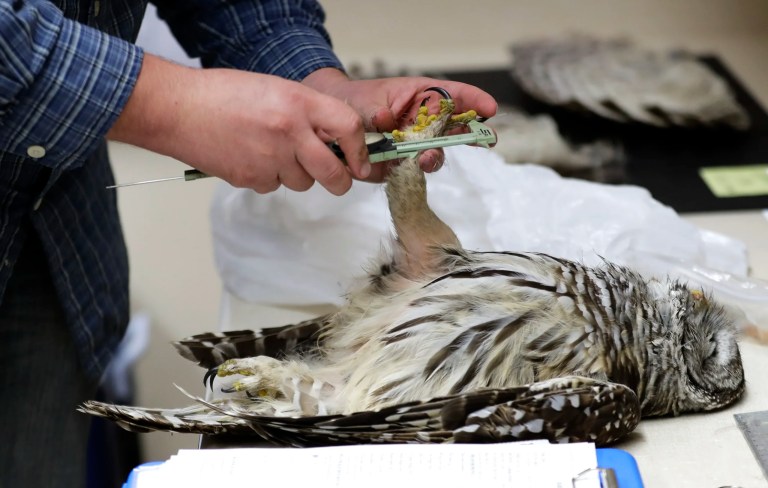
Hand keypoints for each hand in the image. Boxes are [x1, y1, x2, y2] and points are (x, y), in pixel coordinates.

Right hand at [108, 55, 370, 194]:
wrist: (179, 109)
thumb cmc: (225, 94)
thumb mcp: (277, 90)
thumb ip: (308, 114)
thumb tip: (336, 141)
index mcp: (299, 103)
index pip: (349, 128)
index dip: (360, 151)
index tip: (361, 162)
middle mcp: (290, 132)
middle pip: (334, 174)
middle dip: (340, 181)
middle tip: (339, 179)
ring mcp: (270, 158)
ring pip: (303, 183)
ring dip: (297, 174)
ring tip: (272, 151)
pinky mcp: (251, 178)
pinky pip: (274, 187)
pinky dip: (268, 178)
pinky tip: (250, 157)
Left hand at [303, 68, 497, 181]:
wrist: (330, 126)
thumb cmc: (355, 103)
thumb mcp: (369, 100)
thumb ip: (380, 111)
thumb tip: (387, 119)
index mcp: (421, 97)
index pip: (453, 95)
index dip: (473, 101)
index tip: (489, 109)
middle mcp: (422, 123)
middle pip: (452, 129)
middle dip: (465, 135)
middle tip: (476, 138)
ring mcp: (413, 146)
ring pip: (434, 154)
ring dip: (434, 156)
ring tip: (426, 156)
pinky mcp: (400, 168)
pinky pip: (412, 173)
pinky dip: (413, 174)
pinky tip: (410, 169)